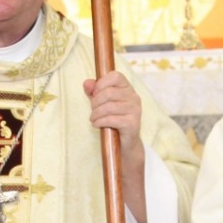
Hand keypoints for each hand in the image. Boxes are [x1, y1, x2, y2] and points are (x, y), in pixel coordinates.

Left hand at [84, 71, 147, 222]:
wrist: (124, 146)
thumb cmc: (112, 122)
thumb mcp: (101, 105)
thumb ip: (94, 92)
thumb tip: (86, 83)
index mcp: (128, 89)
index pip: (115, 75)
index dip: (101, 84)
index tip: (95, 95)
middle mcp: (134, 97)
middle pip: (108, 91)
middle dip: (95, 102)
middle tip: (92, 112)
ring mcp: (135, 110)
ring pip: (108, 105)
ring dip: (95, 114)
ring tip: (93, 120)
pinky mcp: (133, 124)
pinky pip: (112, 118)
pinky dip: (100, 121)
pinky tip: (97, 125)